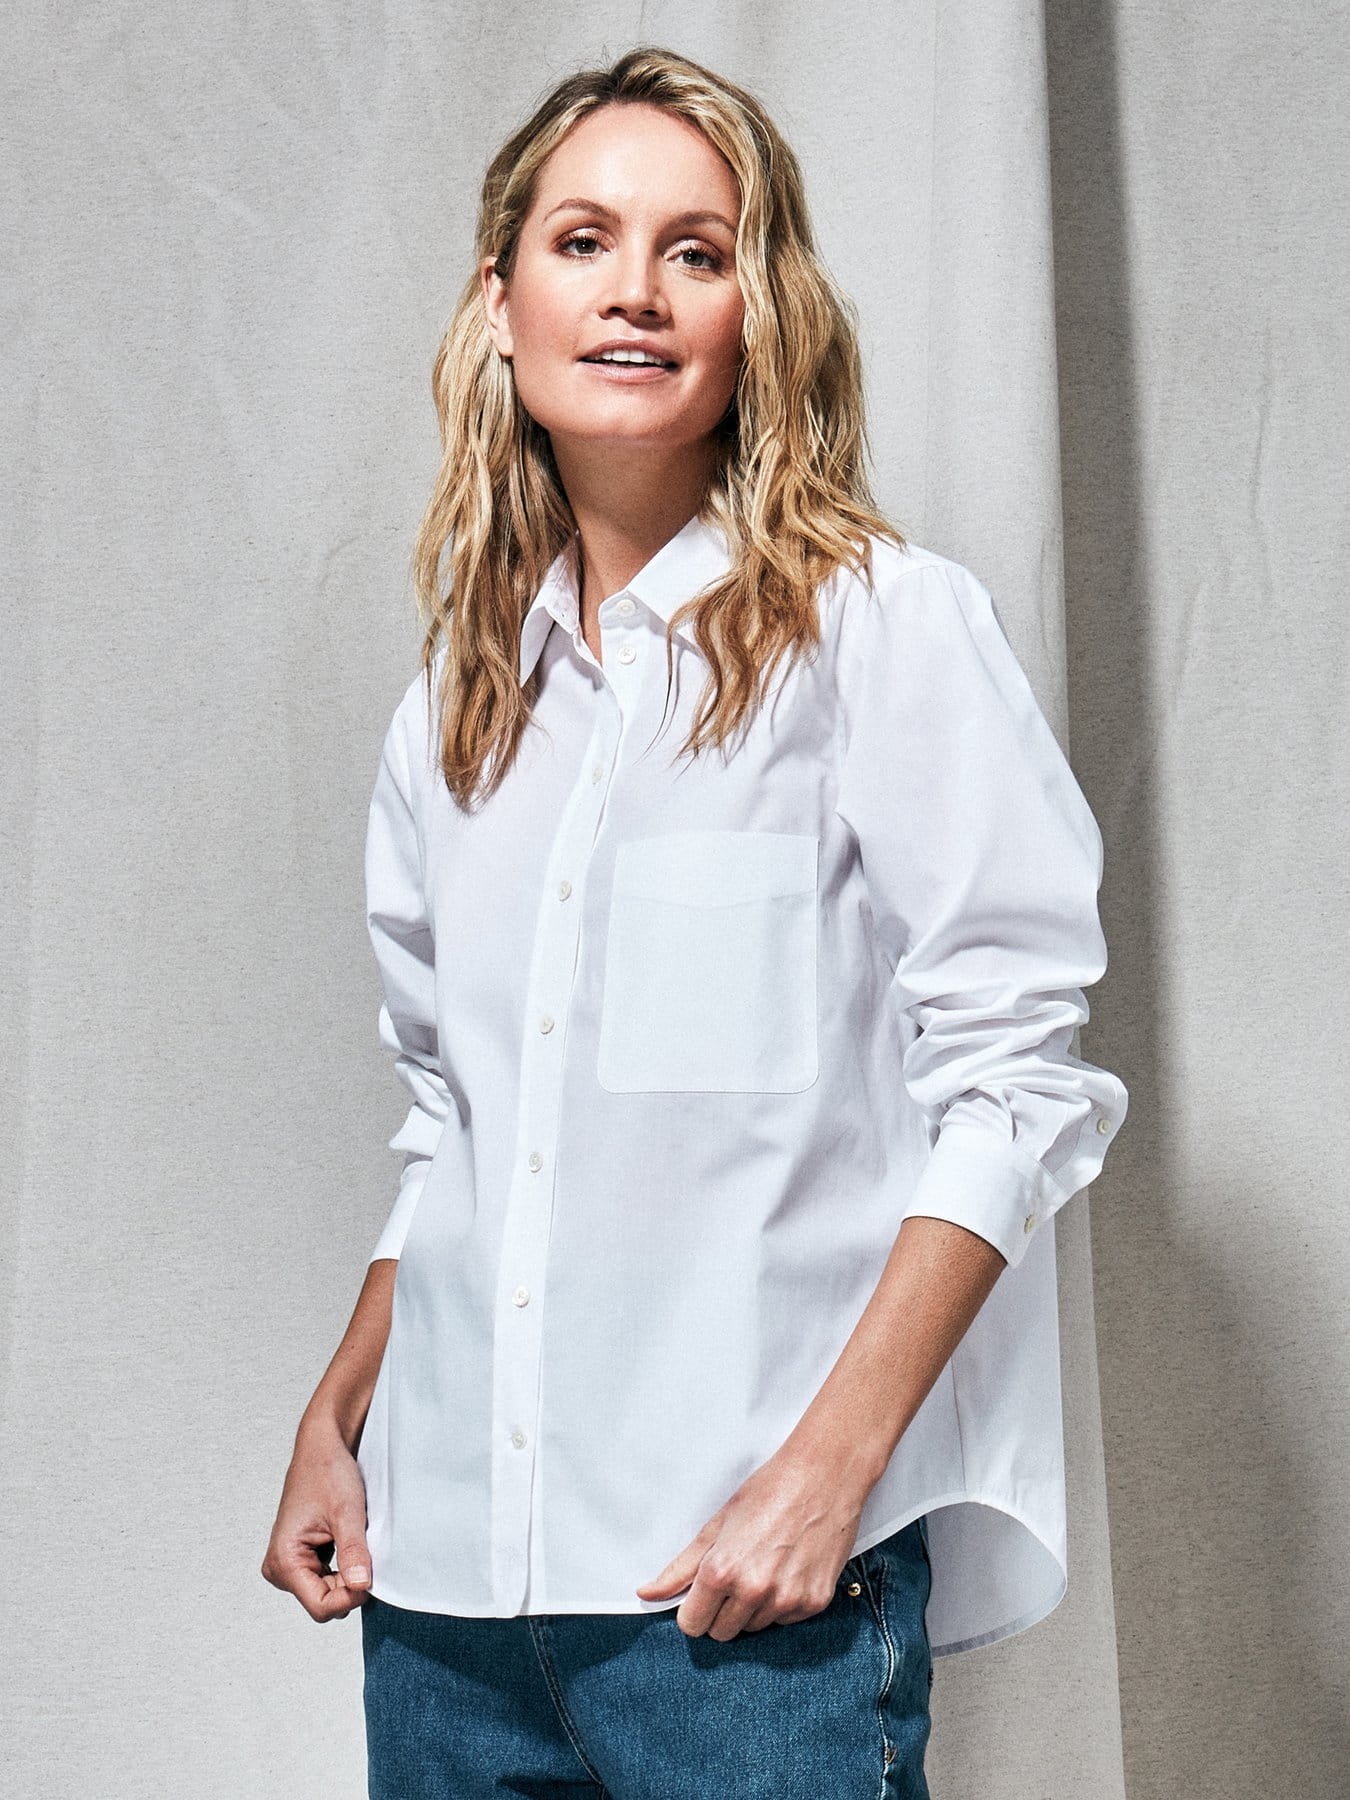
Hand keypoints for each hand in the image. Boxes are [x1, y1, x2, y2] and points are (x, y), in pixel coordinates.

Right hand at [260, 1423, 373, 1621]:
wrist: (322, 1449)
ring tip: (353, 1540)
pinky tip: (346, 1542)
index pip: (321, 1607)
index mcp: (284, 1560)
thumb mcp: (347, 1512)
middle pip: (324, 1602)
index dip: (351, 1596)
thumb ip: (353, 1552)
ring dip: (347, 1573)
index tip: (370, 1573)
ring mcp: (288, 1565)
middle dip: (349, 1583)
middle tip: (363, 1548)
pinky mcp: (298, 1559)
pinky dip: (343, 1567)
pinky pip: (325, 1580)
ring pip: (326, 1593)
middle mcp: (279, 1568)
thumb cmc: (328, 1472)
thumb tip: (361, 1587)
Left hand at [633, 1435, 872, 1639]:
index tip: (704, 1594)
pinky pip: (786, 1621)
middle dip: (723, 1610)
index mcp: (722, 1571)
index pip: (692, 1625)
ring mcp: (786, 1600)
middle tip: (737, 1573)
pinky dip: (784, 1602)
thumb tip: (648, 1593)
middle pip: (722, 1633)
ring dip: (754, 1607)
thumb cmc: (770, 1490)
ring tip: (767, 1564)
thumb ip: (681, 1567)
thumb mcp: (718, 1524)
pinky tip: (790, 1568)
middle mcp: (754, 1591)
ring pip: (755, 1627)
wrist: (824, 1475)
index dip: (695, 1609)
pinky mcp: (814, 1602)